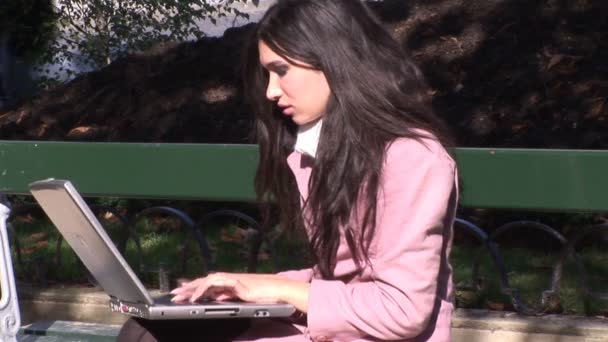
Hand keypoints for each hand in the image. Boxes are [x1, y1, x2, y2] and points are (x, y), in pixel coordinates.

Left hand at [170, 272, 289, 303]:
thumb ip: (228, 297)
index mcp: (228, 283)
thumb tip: (217, 299)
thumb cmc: (263, 295)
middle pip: (204, 281)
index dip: (193, 287)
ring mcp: (231, 279)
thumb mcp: (241, 299)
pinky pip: (215, 284)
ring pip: (207, 280)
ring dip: (192, 288)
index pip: (207, 284)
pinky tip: (196, 297)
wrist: (277, 290)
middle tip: (173, 294)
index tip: (181, 293)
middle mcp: (228, 279)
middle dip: (188, 287)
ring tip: (180, 296)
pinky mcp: (235, 282)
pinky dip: (204, 289)